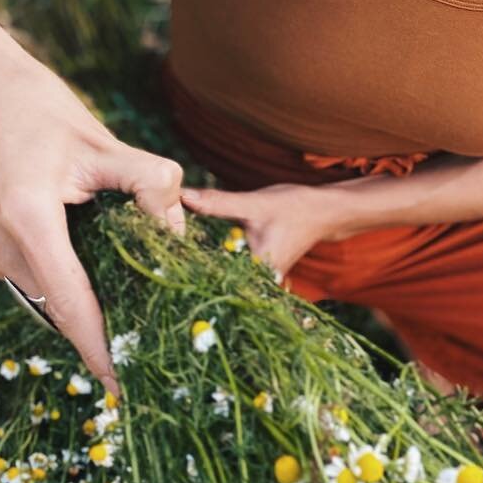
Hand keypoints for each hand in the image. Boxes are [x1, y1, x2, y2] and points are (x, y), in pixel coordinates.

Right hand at [0, 17, 186, 394]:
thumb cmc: (35, 104)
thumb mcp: (102, 141)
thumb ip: (150, 187)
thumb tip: (180, 237)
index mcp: (26, 220)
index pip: (71, 305)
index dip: (100, 349)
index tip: (124, 387)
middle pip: (60, 307)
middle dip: (103, 327)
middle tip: (149, 345)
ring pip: (45, 296)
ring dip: (82, 302)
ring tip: (129, 307)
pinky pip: (30, 278)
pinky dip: (61, 278)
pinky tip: (91, 265)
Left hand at [178, 182, 343, 284]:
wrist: (324, 212)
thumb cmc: (293, 207)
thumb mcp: (253, 203)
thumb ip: (217, 203)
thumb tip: (182, 196)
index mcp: (259, 270)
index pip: (217, 282)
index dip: (190, 279)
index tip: (163, 276)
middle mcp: (262, 283)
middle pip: (220, 286)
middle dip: (193, 280)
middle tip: (158, 276)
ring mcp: (263, 281)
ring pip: (227, 282)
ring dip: (204, 275)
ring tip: (170, 273)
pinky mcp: (262, 274)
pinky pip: (234, 276)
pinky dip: (217, 270)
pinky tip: (196, 264)